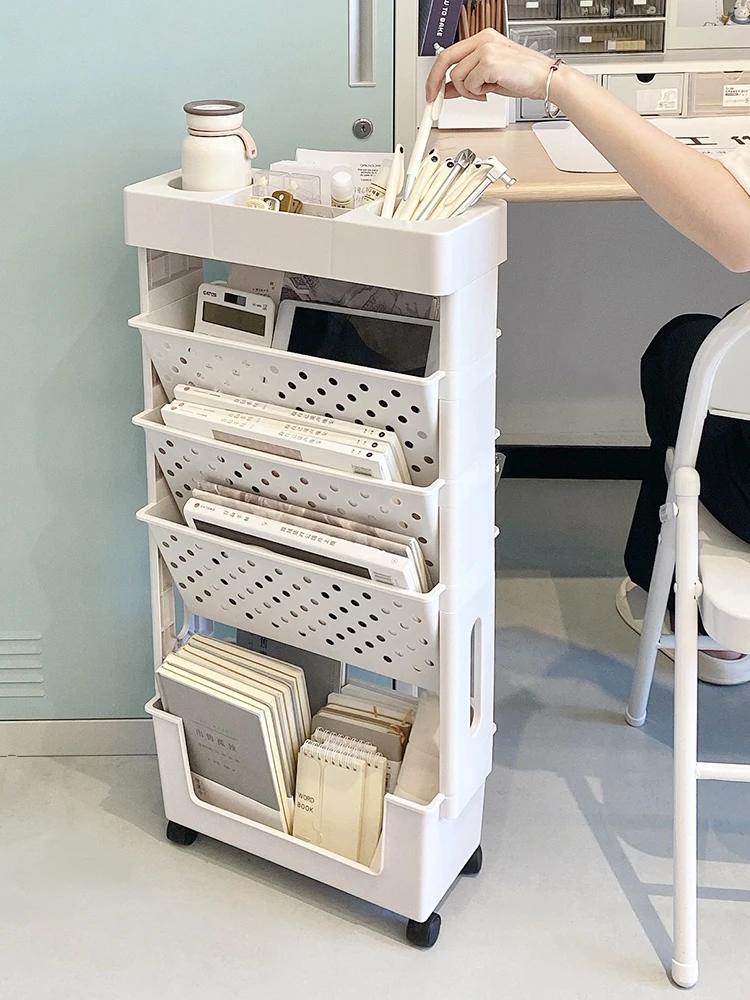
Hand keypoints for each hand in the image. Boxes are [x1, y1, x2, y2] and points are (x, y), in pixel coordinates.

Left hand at [426, 29, 552, 102]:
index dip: (436, 74)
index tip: (432, 90)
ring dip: (467, 92)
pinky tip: (490, 91)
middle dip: (436, 82)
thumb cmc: (523, 77)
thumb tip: (448, 91)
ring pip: (457, 76)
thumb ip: (467, 81)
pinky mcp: (489, 62)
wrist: (545, 79)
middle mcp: (483, 40)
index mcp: (483, 39)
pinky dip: (476, 94)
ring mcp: (486, 49)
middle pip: (445, 59)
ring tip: (484, 92)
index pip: (449, 53)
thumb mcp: (488, 79)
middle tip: (434, 100)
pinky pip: (469, 84)